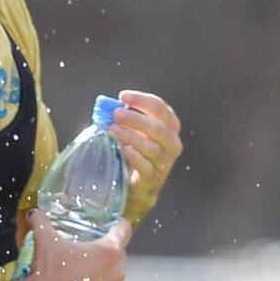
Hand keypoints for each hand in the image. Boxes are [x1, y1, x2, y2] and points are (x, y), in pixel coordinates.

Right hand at [23, 211, 129, 280]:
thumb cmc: (47, 270)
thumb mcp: (44, 239)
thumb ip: (41, 221)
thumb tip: (34, 213)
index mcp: (109, 251)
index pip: (123, 231)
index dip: (118, 226)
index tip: (115, 226)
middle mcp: (118, 273)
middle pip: (117, 259)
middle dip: (104, 258)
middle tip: (85, 259)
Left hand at [110, 90, 181, 219]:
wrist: (136, 184)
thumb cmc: (134, 150)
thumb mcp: (133, 131)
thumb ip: (124, 118)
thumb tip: (107, 106)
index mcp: (170, 126)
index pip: (161, 108)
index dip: (142, 100)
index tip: (123, 96)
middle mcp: (172, 143)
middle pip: (159, 128)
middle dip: (136, 119)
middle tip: (116, 114)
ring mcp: (165, 163)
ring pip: (152, 148)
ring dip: (131, 136)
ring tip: (113, 129)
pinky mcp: (153, 179)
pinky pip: (147, 167)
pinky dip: (136, 157)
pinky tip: (125, 149)